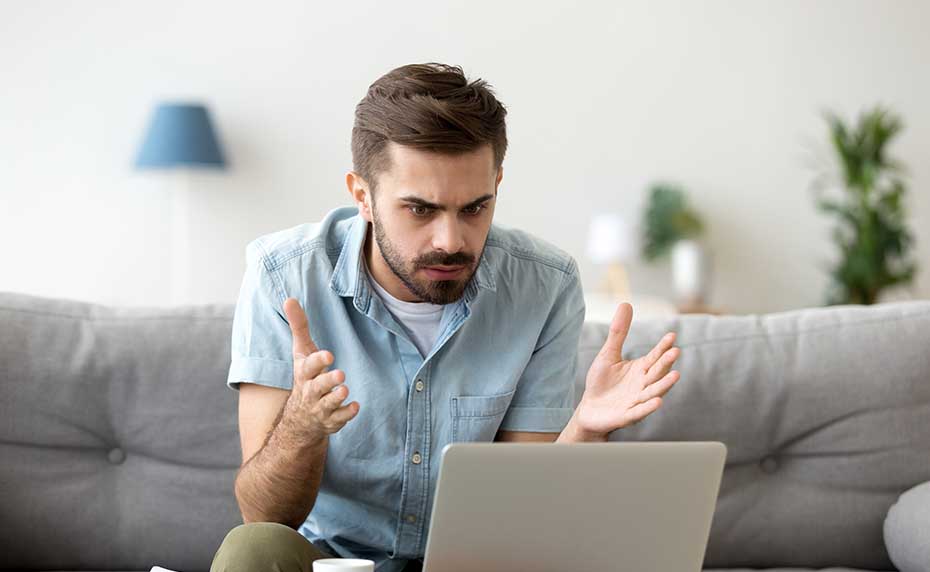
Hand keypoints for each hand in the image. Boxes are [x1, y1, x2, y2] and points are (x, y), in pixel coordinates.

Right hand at [278, 297, 359, 440]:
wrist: (300, 418)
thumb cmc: (306, 376)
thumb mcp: (302, 352)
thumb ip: (299, 327)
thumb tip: (289, 299)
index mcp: (304, 373)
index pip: (308, 366)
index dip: (317, 361)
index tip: (329, 355)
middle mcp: (310, 391)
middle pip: (317, 387)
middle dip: (327, 381)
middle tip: (341, 374)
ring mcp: (320, 407)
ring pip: (327, 404)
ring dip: (336, 397)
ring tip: (345, 389)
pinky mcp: (331, 420)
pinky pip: (339, 419)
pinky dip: (346, 414)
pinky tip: (355, 406)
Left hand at [573, 302, 680, 437]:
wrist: (589, 409)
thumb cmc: (601, 382)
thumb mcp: (608, 354)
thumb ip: (618, 332)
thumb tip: (626, 303)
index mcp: (640, 369)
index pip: (655, 356)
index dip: (663, 347)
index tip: (672, 336)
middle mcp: (643, 385)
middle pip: (657, 372)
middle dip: (666, 363)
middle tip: (675, 351)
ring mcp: (637, 401)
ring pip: (654, 392)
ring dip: (665, 385)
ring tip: (675, 375)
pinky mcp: (627, 415)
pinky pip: (640, 411)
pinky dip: (648, 407)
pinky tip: (658, 401)